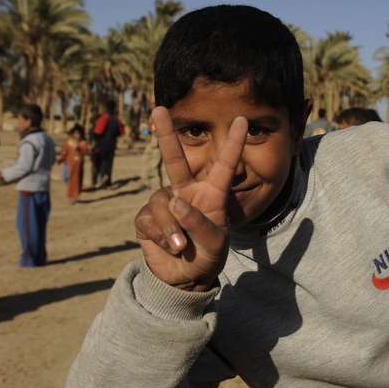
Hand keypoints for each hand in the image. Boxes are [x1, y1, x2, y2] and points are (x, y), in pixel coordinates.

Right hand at [134, 107, 246, 290]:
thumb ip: (200, 223)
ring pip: (161, 203)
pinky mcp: (146, 219)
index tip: (242, 120)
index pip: (223, 165)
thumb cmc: (207, 256)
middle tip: (157, 108)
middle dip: (166, 134)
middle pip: (174, 160)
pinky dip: (159, 236)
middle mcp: (186, 193)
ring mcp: (165, 205)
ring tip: (180, 246)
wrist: (184, 279)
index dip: (233, 143)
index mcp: (211, 194)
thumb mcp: (214, 244)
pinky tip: (168, 247)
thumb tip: (176, 203)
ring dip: (170, 227)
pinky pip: (148, 220)